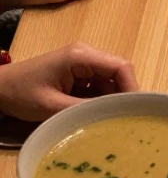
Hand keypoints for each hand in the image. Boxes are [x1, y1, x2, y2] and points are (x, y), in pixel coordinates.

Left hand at [0, 43, 137, 121]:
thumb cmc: (21, 93)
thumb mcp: (52, 106)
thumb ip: (84, 110)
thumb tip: (114, 119)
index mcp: (81, 56)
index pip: (121, 67)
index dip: (133, 87)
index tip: (136, 111)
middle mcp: (86, 55)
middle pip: (119, 74)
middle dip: (123, 96)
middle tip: (126, 121)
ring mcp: (83, 64)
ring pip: (110, 82)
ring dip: (111, 101)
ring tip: (112, 122)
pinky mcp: (78, 75)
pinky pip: (99, 87)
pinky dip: (100, 102)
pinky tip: (97, 117)